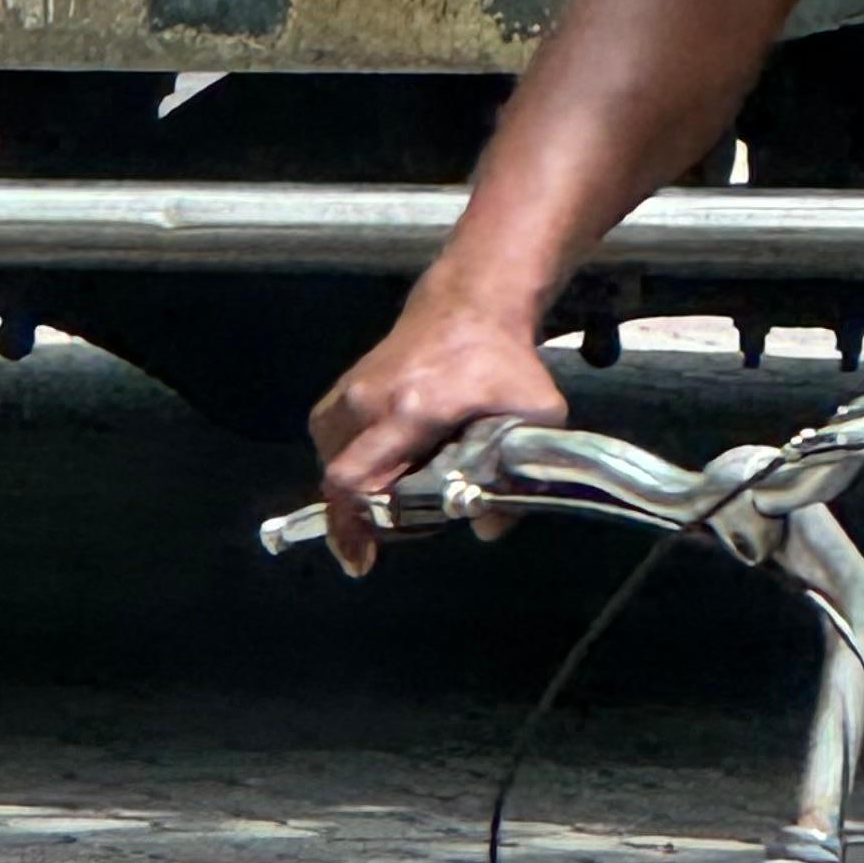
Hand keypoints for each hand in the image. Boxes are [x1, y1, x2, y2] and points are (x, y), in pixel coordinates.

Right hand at [309, 283, 568, 576]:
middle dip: (360, 514)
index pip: (355, 475)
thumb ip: (520, 476)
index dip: (351, 524)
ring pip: (329, 457)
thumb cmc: (503, 361)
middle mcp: (370, 399)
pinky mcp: (346, 382)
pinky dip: (344, 456)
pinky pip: (328, 433)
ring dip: (353, 484)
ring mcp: (353, 387)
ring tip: (394, 490)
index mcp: (412, 411)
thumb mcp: (535, 414)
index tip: (361, 559)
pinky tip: (380, 461)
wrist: (470, 303)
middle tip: (397, 524)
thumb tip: (485, 527)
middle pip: (338, 475)